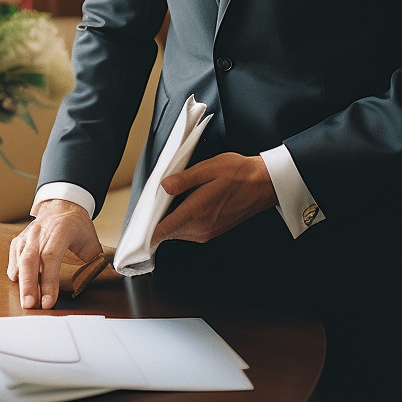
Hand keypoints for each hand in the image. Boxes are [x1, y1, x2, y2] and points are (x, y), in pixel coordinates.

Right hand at [7, 199, 102, 309]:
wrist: (62, 206)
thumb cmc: (77, 225)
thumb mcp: (91, 240)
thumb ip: (97, 259)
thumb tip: (109, 275)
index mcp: (60, 230)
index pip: (51, 257)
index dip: (48, 280)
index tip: (48, 301)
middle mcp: (40, 232)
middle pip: (30, 260)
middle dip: (29, 285)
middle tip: (30, 306)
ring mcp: (28, 235)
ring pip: (20, 259)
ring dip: (22, 282)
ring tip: (26, 301)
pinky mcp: (20, 240)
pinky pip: (14, 257)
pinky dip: (15, 271)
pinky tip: (19, 283)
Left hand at [151, 153, 277, 245]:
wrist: (265, 184)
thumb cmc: (239, 173)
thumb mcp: (209, 168)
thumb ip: (184, 179)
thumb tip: (163, 187)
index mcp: (198, 211)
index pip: (163, 230)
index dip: (147, 233)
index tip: (135, 231)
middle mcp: (202, 227)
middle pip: (168, 232)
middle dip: (156, 222)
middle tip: (148, 206)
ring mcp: (208, 232)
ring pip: (178, 233)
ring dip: (169, 222)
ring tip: (165, 203)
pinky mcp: (213, 231)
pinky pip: (189, 231)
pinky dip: (181, 222)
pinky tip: (183, 206)